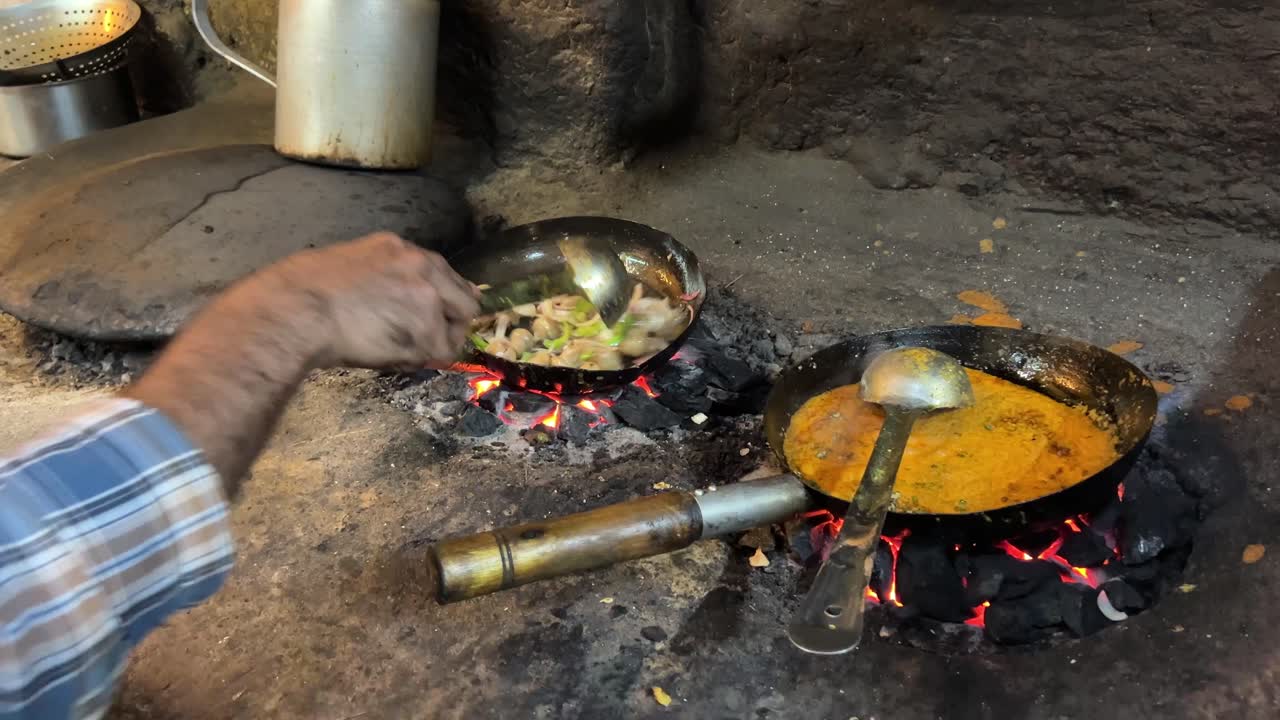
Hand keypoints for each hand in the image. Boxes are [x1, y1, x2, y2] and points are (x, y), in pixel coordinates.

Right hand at [265, 232, 479, 369]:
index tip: (432, 320)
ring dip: (429, 345)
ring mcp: (428, 294)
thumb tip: (408, 299)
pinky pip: (439, 352)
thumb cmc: (306, 295)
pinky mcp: (427, 326)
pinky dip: (418, 360)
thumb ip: (389, 278)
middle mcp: (422, 264)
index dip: (443, 304)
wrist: (296, 310)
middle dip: (448, 326)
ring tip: (391, 348)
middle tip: (419, 341)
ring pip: (453, 331)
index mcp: (401, 249)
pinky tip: (388, 355)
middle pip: (465, 303)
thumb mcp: (354, 269)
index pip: (446, 276)